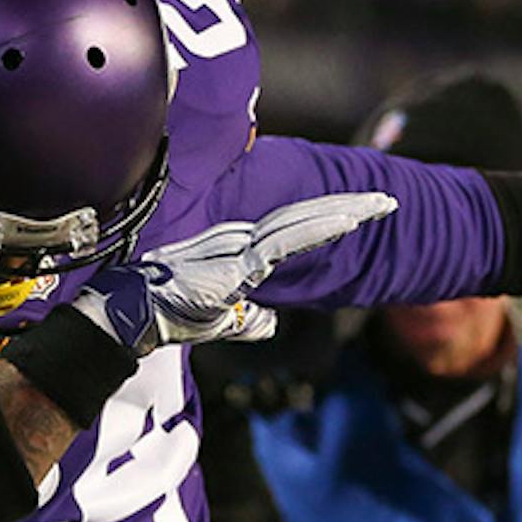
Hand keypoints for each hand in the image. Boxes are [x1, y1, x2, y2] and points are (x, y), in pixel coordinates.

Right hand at [72, 192, 397, 355]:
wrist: (133, 319)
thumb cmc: (167, 316)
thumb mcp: (220, 321)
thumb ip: (249, 320)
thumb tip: (271, 321)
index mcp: (242, 250)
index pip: (296, 230)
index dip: (330, 219)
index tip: (364, 212)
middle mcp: (243, 239)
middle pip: (306, 219)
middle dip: (350, 208)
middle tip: (388, 199)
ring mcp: (240, 247)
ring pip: (302, 223)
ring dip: (344, 213)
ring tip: (380, 205)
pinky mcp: (237, 262)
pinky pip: (286, 243)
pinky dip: (318, 230)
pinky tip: (348, 222)